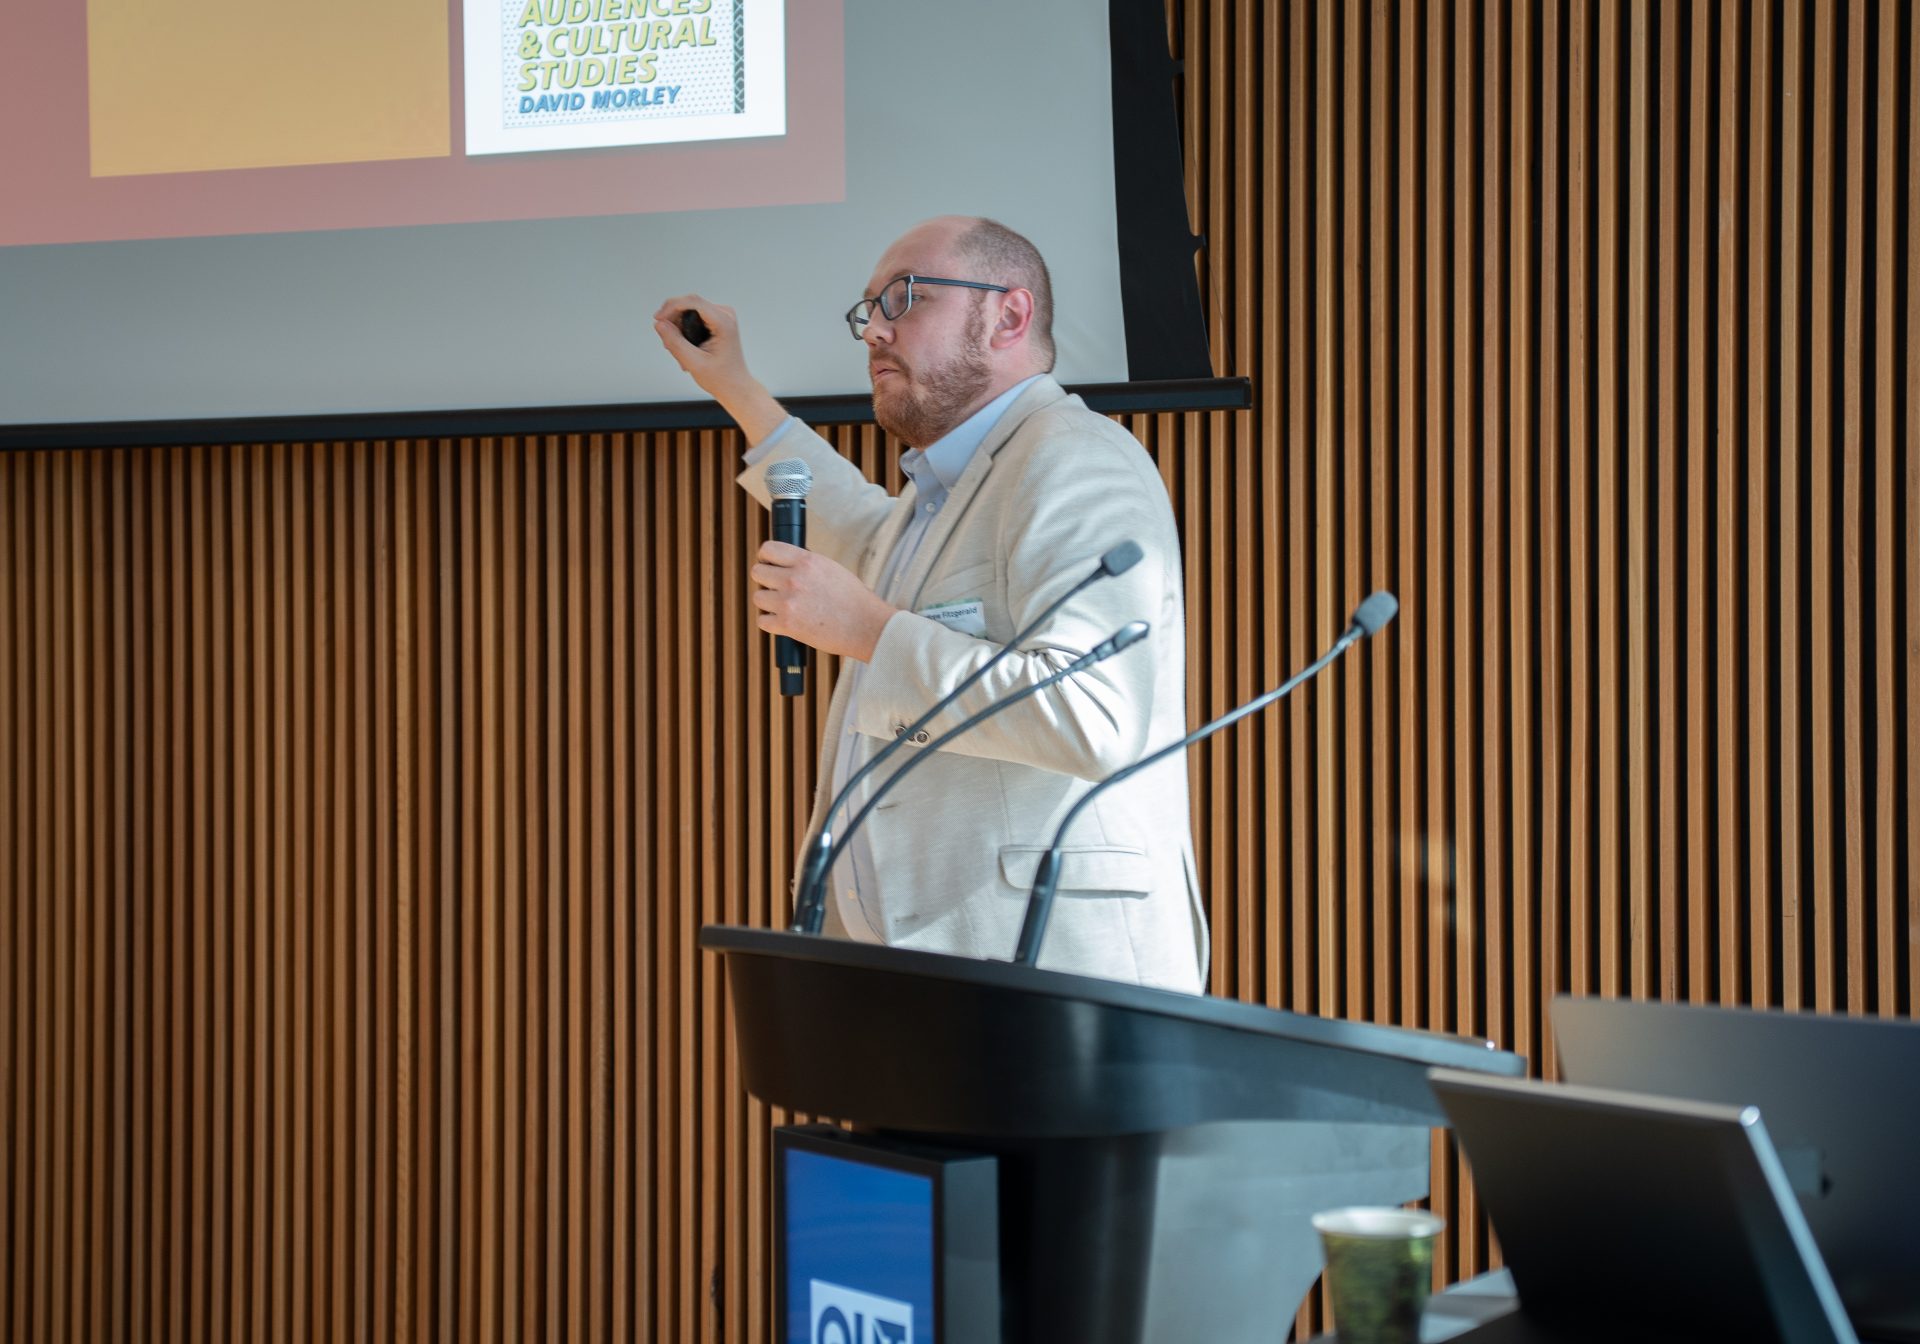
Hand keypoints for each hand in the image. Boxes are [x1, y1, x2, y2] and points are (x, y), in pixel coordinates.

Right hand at [652, 294, 787, 443]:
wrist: (734, 386)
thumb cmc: (722, 377)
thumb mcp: (693, 362)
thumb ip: (675, 342)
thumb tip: (660, 324)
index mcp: (724, 322)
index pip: (692, 302)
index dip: (671, 307)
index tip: (658, 319)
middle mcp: (725, 314)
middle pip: (688, 304)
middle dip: (674, 321)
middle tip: (669, 344)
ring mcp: (721, 316)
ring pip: (688, 311)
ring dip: (678, 329)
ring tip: (681, 352)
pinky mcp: (716, 321)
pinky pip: (693, 317)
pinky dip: (685, 331)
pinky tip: (686, 348)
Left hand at [750, 541, 896, 662]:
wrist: (866, 626)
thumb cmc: (854, 600)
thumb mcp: (831, 568)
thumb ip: (806, 564)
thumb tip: (787, 563)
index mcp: (806, 561)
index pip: (768, 549)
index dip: (765, 557)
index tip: (768, 563)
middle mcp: (793, 579)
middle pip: (757, 572)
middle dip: (765, 580)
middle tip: (776, 587)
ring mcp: (788, 602)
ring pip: (758, 597)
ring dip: (768, 602)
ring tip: (783, 606)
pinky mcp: (787, 625)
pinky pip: (762, 621)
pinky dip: (771, 623)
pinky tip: (783, 621)